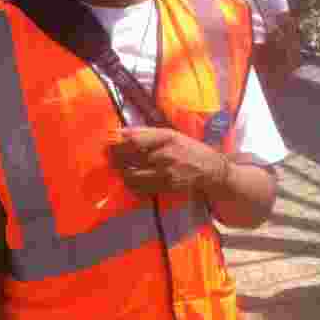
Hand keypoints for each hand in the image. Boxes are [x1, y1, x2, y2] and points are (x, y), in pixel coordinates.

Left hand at [108, 127, 228, 196]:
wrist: (211, 169)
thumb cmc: (189, 148)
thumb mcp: (171, 134)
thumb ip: (147, 133)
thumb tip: (120, 132)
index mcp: (166, 137)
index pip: (134, 139)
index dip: (117, 142)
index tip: (108, 142)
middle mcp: (164, 153)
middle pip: (130, 156)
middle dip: (115, 157)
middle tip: (109, 156)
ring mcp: (165, 172)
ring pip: (132, 174)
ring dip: (121, 172)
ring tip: (118, 169)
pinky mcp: (166, 186)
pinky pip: (141, 187)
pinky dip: (131, 184)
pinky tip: (130, 180)